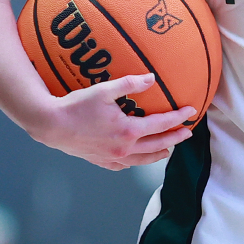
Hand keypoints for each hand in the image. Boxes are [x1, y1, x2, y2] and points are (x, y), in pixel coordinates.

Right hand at [29, 73, 197, 170]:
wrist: (51, 126)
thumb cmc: (76, 106)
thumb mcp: (103, 90)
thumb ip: (129, 84)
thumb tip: (151, 78)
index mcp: (128, 131)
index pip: (162, 125)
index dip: (178, 118)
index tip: (191, 111)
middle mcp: (124, 148)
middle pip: (158, 145)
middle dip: (175, 138)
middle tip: (188, 132)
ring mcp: (113, 158)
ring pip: (144, 159)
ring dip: (159, 152)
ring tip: (168, 148)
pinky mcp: (102, 162)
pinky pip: (125, 165)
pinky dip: (137, 161)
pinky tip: (138, 157)